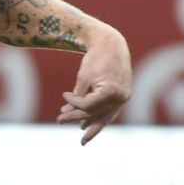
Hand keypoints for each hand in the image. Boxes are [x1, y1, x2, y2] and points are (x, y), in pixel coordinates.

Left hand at [55, 30, 131, 144]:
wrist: (112, 44)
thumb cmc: (97, 58)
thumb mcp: (84, 77)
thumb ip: (78, 97)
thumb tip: (67, 113)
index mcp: (111, 92)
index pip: (87, 106)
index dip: (73, 103)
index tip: (63, 95)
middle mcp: (120, 98)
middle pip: (95, 113)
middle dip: (76, 117)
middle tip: (59, 120)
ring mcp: (124, 99)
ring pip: (106, 118)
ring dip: (93, 127)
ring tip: (83, 140)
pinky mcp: (123, 96)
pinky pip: (111, 112)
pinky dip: (101, 118)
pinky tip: (91, 125)